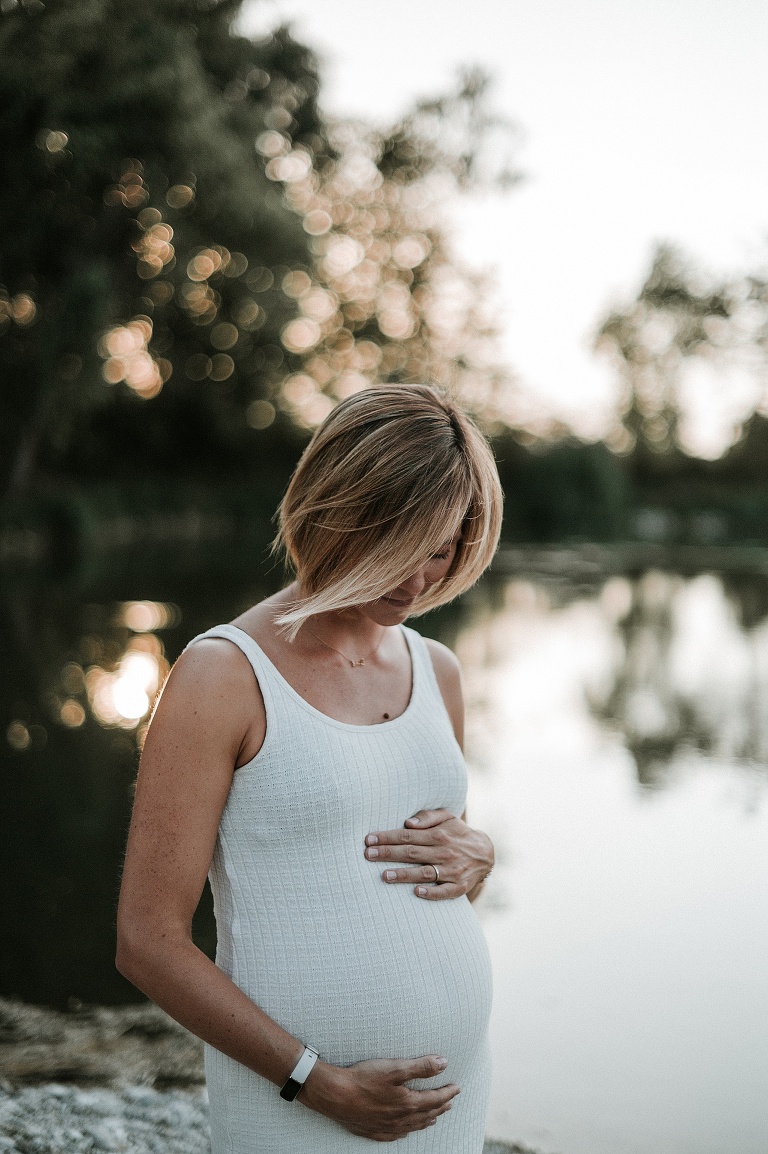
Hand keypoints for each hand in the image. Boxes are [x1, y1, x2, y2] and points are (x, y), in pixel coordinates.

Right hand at [300, 1054, 459, 1140]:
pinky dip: (405, 1131)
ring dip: (426, 1120)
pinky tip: (404, 1131)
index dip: (447, 1093)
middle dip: (440, 1106)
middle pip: (426, 1114)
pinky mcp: (372, 1130)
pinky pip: (394, 1135)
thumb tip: (444, 1063)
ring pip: (412, 1126)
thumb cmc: (364, 1079)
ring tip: (434, 1118)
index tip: (457, 1087)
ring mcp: (385, 1127)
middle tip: (450, 1102)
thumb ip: (421, 1067)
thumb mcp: (395, 1068)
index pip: (434, 1099)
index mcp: (407, 1104)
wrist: (335, 1095)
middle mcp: (399, 1119)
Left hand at [365, 809, 493, 900]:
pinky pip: (444, 892)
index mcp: (439, 835)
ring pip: (424, 873)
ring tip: (384, 875)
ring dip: (404, 874)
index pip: (408, 836)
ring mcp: (452, 870)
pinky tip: (416, 892)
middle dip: (388, 853)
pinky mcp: (459, 887)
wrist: (486, 853)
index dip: (388, 837)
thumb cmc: (458, 833)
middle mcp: (445, 852)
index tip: (369, 839)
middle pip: (412, 853)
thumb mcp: (447, 817)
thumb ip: (428, 817)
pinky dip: (431, 893)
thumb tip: (408, 823)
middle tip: (368, 855)